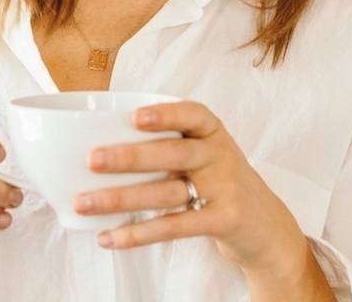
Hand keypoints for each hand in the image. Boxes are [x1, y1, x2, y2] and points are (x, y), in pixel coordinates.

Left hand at [72, 100, 308, 280]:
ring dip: (121, 198)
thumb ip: (167, 145)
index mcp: (212, 133)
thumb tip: (97, 145)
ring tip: (83, 203)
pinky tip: (109, 237)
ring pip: (167, 192)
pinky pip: (175, 227)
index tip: (133, 117)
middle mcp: (220, 156)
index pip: (192, 114)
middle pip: (173, 154)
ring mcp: (225, 189)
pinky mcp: (224, 221)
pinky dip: (138, 234)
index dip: (164, 114)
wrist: (268, 227)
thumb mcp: (205, 154)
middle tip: (91, 160)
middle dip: (129, 156)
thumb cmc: (219, 181)